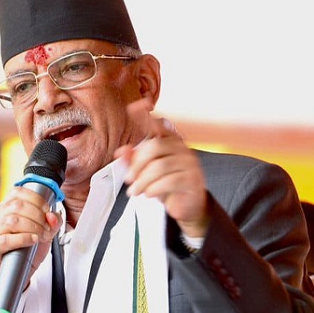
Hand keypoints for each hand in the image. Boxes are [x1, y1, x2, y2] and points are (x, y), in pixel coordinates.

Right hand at [0, 185, 61, 281]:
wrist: (15, 273)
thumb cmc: (27, 249)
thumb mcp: (44, 232)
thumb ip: (52, 222)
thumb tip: (52, 216)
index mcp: (7, 207)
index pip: (18, 192)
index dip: (36, 199)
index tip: (47, 210)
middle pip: (17, 206)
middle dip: (37, 215)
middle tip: (47, 228)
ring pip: (12, 221)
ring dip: (32, 227)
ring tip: (41, 235)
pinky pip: (6, 240)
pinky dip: (23, 238)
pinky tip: (32, 240)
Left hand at [114, 100, 210, 236]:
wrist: (187, 206)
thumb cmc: (166, 185)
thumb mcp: (146, 174)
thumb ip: (133, 162)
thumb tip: (120, 151)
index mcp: (170, 143)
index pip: (158, 125)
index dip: (146, 115)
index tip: (134, 106)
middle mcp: (182, 149)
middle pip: (154, 147)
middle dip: (137, 165)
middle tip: (129, 180)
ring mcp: (190, 163)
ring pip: (160, 167)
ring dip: (143, 181)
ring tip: (135, 191)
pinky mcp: (193, 179)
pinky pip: (169, 181)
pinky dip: (154, 189)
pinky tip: (148, 194)